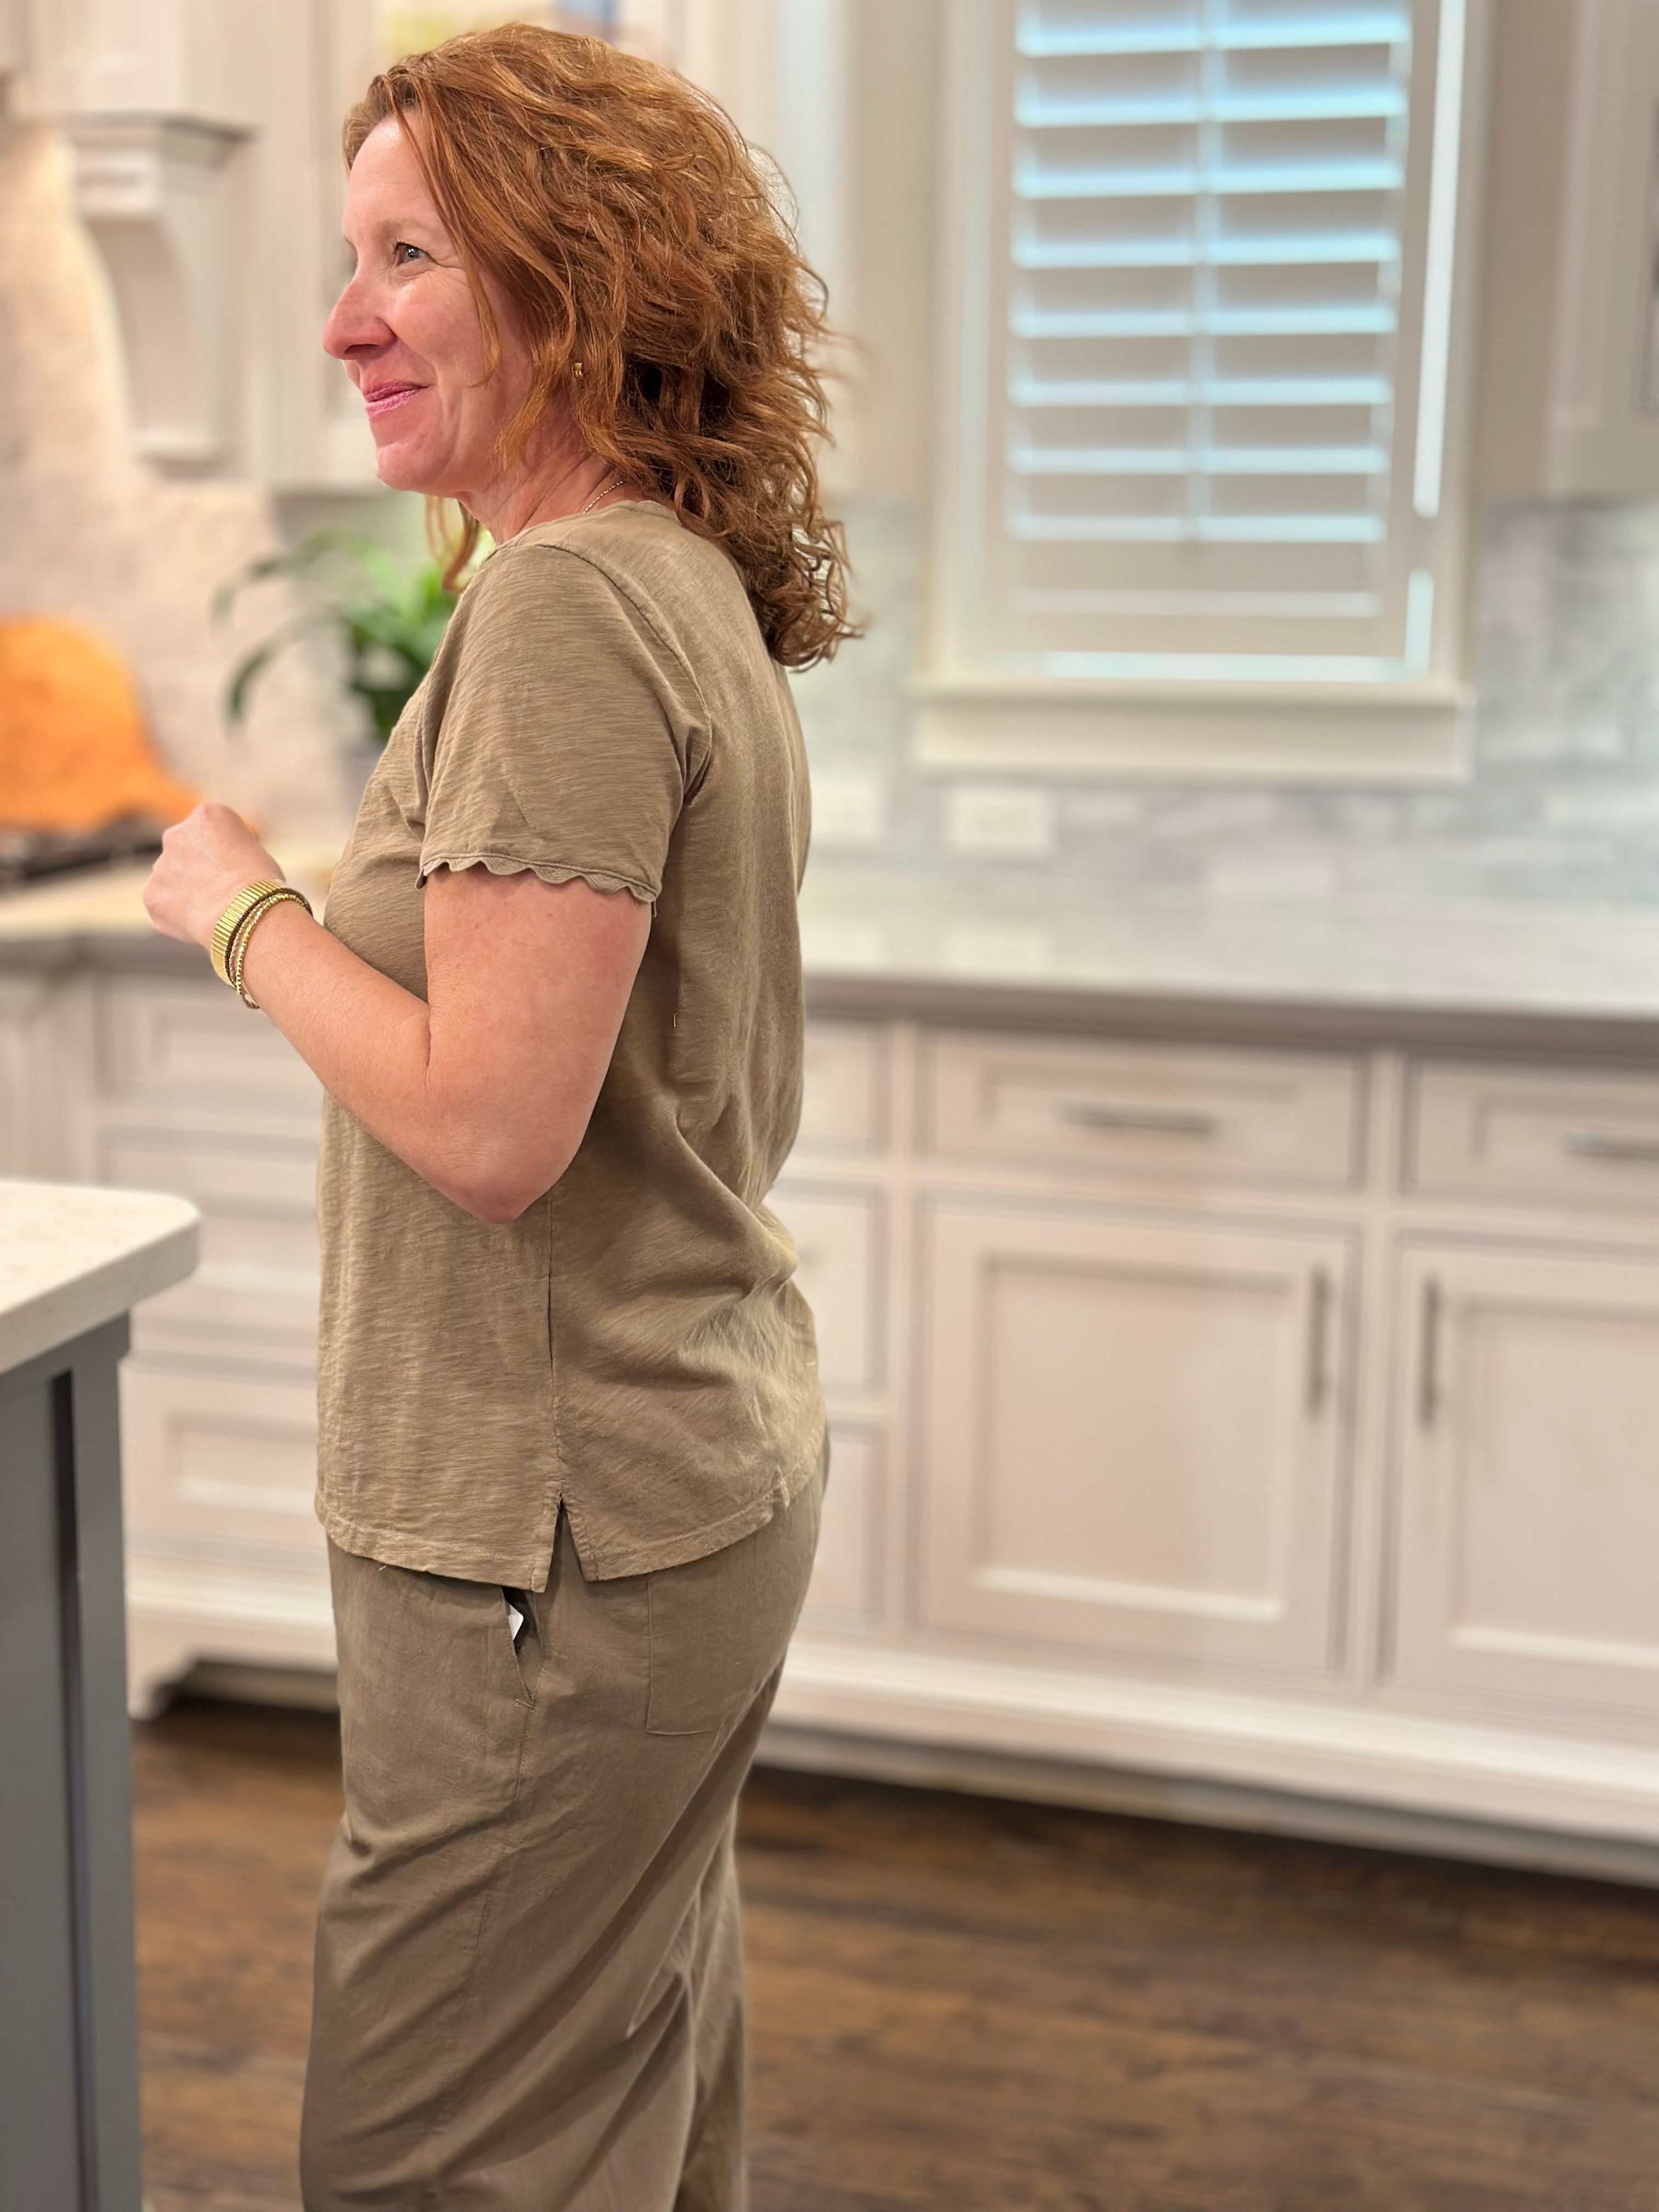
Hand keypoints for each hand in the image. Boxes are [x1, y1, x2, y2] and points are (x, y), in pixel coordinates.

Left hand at [144, 802, 283, 950]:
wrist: (244, 912)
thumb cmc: (261, 884)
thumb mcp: (255, 852)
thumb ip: (230, 852)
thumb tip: (223, 870)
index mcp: (207, 815)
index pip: (211, 830)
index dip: (227, 852)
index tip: (238, 869)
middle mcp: (176, 833)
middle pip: (185, 850)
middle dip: (198, 868)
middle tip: (222, 891)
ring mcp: (160, 865)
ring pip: (172, 879)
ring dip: (187, 891)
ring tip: (214, 911)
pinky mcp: (151, 895)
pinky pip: (164, 905)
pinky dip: (178, 915)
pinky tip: (201, 923)